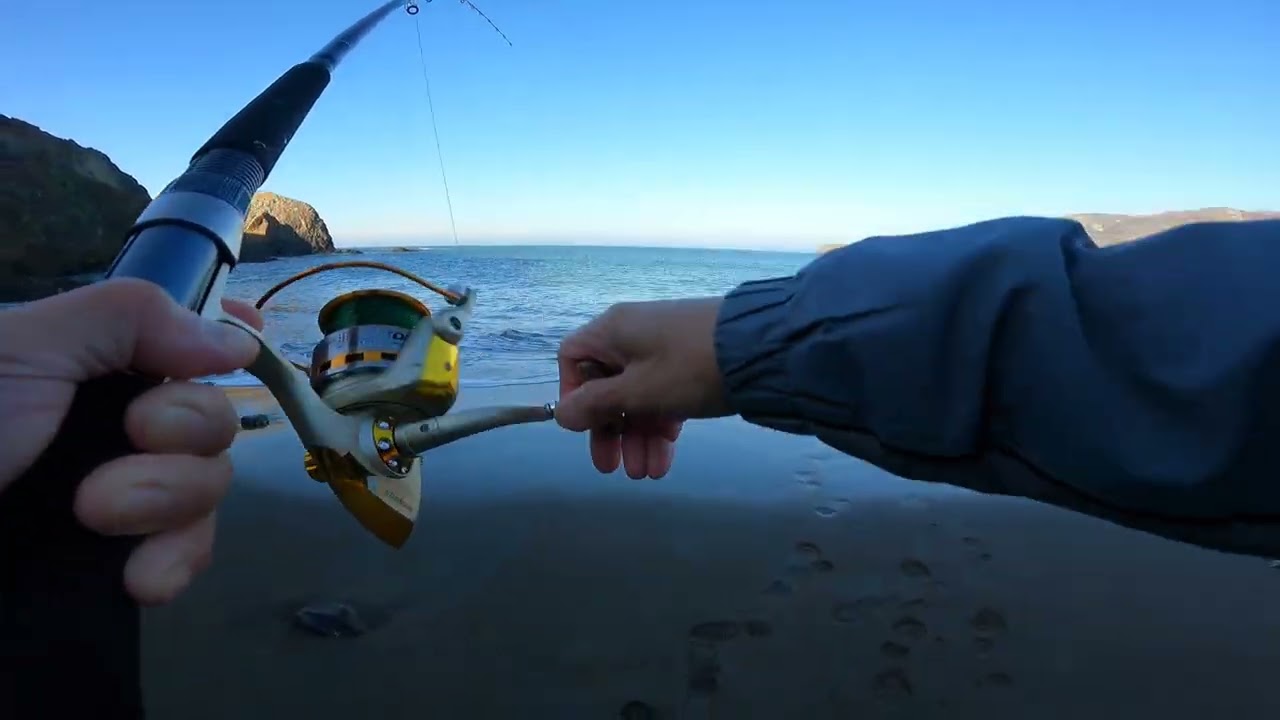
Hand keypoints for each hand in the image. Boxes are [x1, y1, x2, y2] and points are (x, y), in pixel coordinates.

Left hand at [0, 278, 262, 604]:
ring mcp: (123, 495)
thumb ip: (132, 319)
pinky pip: (188, 557)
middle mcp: (119, 424)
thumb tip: (238, 341)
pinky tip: (136, 580)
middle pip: (216, 423)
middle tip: (127, 438)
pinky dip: (171, 565)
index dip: (229, 345)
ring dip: (166, 501)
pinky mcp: (114, 560)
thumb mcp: (24, 345)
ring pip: (209, 491)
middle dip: (183, 434)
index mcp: (97, 361)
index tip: (239, 353)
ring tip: (92, 513)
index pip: (192, 340)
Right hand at [556, 297, 730, 478]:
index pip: (573, 358)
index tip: (583, 427)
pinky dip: (662, 425)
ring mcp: (665, 349)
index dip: (573, 394)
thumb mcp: (638, 391)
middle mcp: (634, 335)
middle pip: (607, 385)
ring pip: (639, 396)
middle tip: (613, 469)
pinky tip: (666, 458)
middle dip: (610, 430)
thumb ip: (596, 405)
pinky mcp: (691, 364)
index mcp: (612, 330)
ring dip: (639, 436)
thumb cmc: (688, 368)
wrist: (763, 349)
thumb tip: (561, 414)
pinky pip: (665, 396)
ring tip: (647, 474)